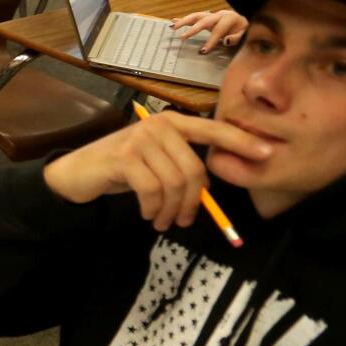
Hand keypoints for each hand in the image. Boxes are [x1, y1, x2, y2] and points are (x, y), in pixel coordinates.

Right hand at [43, 111, 274, 230]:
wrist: (77, 173)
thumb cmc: (121, 170)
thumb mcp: (156, 165)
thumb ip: (182, 167)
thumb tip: (210, 191)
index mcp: (172, 124)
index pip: (214, 130)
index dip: (241, 142)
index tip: (267, 153)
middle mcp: (159, 125)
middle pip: (195, 169)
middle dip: (192, 202)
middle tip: (183, 220)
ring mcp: (140, 139)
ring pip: (175, 183)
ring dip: (171, 210)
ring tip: (162, 221)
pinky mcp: (124, 157)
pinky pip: (153, 190)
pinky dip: (152, 209)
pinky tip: (147, 215)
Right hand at [170, 9, 248, 52]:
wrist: (241, 19)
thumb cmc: (241, 28)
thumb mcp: (245, 33)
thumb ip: (236, 37)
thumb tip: (226, 41)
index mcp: (229, 18)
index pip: (218, 30)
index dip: (211, 41)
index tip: (203, 51)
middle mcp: (218, 14)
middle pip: (203, 20)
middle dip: (192, 29)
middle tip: (182, 37)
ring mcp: (211, 14)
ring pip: (196, 16)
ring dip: (183, 21)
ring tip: (173, 27)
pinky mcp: (206, 16)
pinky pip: (194, 17)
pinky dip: (183, 19)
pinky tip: (173, 21)